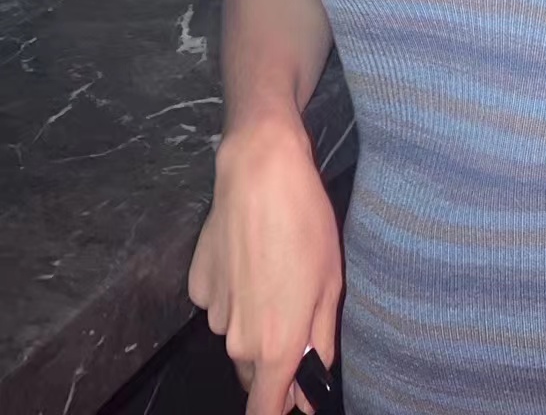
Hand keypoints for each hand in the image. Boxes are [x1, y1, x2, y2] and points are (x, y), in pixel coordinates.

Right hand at [188, 117, 342, 414]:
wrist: (260, 173)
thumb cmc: (305, 224)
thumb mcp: (330, 285)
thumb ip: (318, 345)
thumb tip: (310, 388)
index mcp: (275, 347)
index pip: (266, 411)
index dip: (282, 408)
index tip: (296, 395)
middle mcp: (236, 339)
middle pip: (253, 371)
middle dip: (273, 358)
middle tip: (298, 308)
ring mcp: (212, 312)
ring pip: (236, 334)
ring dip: (254, 320)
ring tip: (276, 271)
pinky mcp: (197, 285)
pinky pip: (220, 303)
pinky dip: (234, 291)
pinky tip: (251, 255)